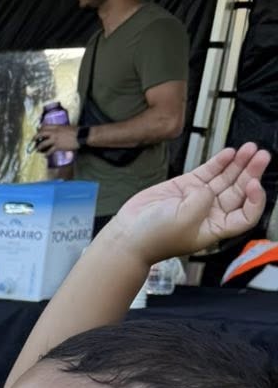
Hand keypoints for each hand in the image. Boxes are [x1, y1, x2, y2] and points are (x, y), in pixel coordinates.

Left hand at [34, 123, 79, 154]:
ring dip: (39, 147)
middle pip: (41, 133)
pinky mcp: (58, 146)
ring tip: (38, 149)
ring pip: (43, 143)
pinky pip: (49, 151)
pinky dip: (46, 154)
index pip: (45, 126)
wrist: (81, 136)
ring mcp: (55, 140)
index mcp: (57, 127)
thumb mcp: (66, 127)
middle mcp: (54, 132)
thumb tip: (57, 132)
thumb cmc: (76, 131)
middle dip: (35, 137)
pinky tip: (45, 156)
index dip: (40, 129)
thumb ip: (60, 129)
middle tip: (33, 140)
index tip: (38, 131)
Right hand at [106, 143, 271, 264]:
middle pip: (240, 191)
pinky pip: (208, 172)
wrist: (128, 234)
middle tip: (261, 156)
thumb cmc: (154, 238)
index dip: (255, 200)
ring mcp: (198, 198)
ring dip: (239, 164)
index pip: (246, 214)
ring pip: (226, 178)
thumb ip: (202, 200)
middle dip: (252, 173)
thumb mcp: (185, 220)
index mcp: (215, 228)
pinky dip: (219, 162)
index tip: (254, 184)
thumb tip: (207, 186)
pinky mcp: (185, 187)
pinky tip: (230, 153)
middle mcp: (210, 213)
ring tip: (250, 149)